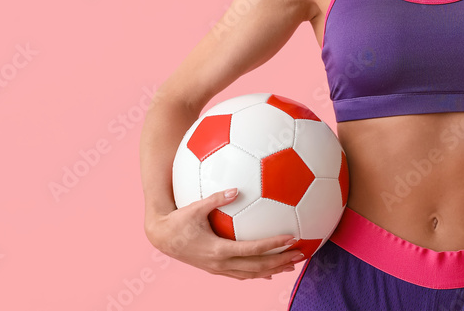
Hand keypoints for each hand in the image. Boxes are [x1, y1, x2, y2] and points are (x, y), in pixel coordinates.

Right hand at [145, 189, 305, 280]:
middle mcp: (220, 263)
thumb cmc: (177, 220)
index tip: (292, 238)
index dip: (273, 245)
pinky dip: (258, 273)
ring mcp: (219, 269)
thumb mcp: (195, 207)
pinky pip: (242, 274)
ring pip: (251, 274)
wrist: (161, 238)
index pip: (252, 249)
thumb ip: (215, 198)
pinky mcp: (216, 269)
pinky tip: (269, 271)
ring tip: (292, 265)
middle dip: (281, 262)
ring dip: (273, 270)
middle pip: (257, 267)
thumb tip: (236, 188)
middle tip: (301, 255)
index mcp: (218, 249)